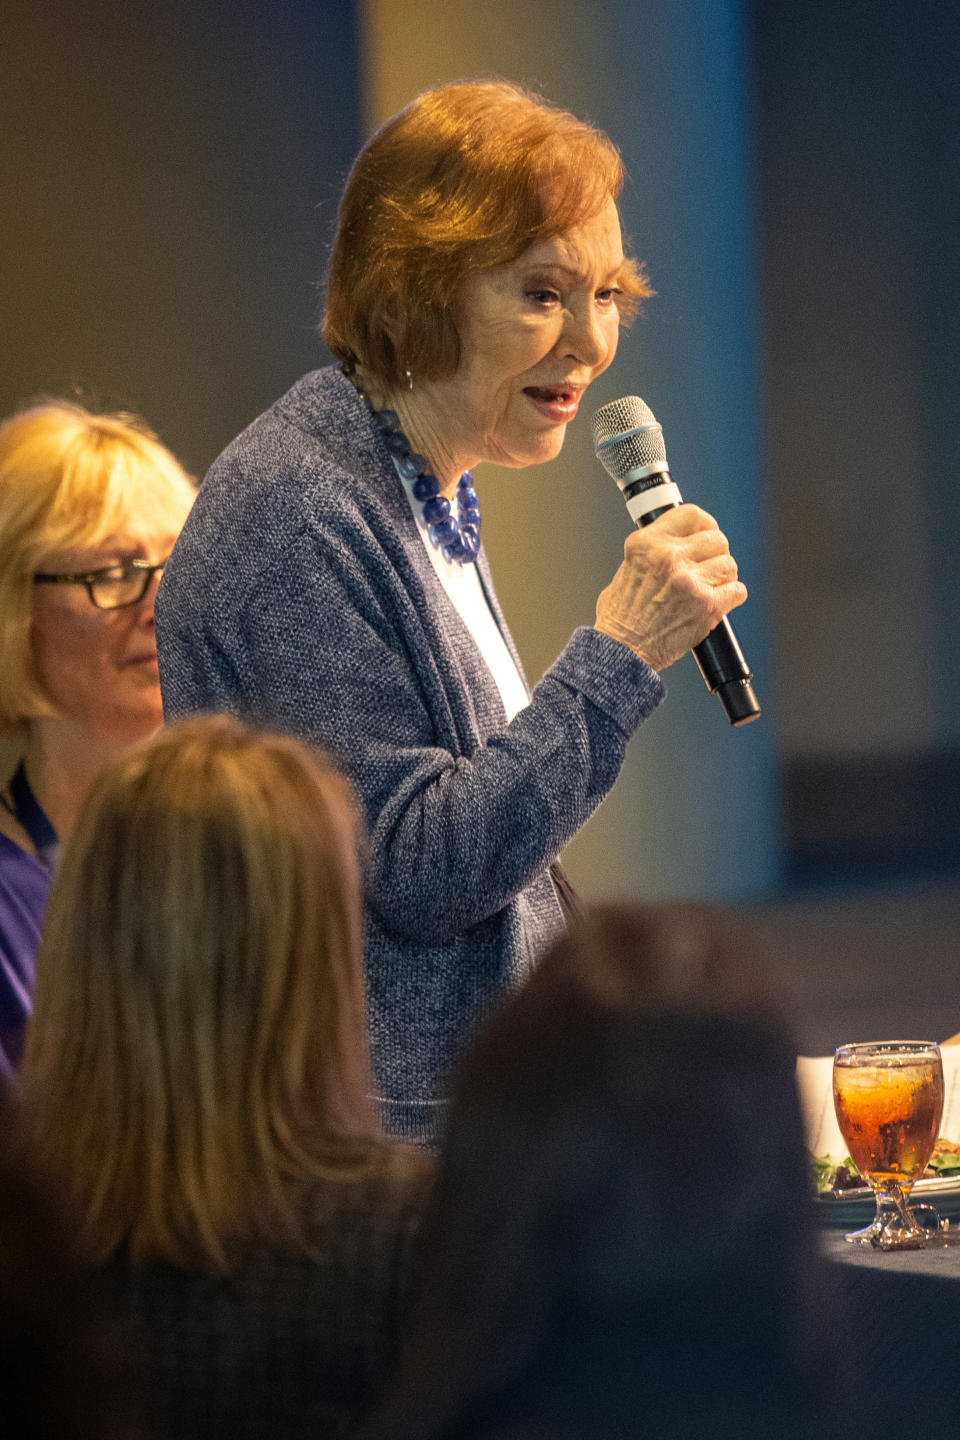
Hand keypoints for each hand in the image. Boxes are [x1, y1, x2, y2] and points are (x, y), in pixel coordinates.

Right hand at [594, 505, 746, 670]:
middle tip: (708, 567)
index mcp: (647, 544)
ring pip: (729, 564)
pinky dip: (732, 596)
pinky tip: (718, 602)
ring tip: (711, 587)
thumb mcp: (628, 568)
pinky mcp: (706, 605)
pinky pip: (737, 590)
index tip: (707, 532)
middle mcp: (669, 558)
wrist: (622, 651)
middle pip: (716, 539)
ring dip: (724, 576)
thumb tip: (678, 544)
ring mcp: (689, 581)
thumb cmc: (620, 617)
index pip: (691, 515)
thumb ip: (653, 552)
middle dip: (716, 553)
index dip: (705, 524)